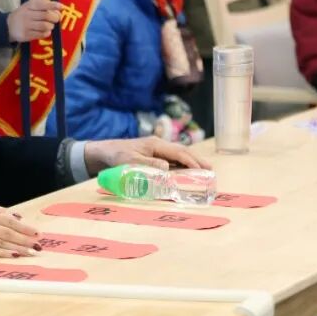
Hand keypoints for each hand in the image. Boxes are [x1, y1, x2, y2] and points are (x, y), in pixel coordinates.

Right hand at [0, 201, 41, 257]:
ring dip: (17, 248)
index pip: (8, 220)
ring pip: (1, 242)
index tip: (36, 233)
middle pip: (7, 232)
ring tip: (31, 252)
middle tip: (38, 245)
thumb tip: (18, 217)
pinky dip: (3, 253)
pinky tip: (14, 255)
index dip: (23, 227)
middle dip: (24, 239)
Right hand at [7, 0, 62, 42]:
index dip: (53, 5)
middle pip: (46, 16)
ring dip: (51, 26)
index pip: (43, 4)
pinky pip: (41, 34)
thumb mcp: (30, 7)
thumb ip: (43, 7)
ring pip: (45, 26)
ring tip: (49, 26)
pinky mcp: (26, 35)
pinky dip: (46, 33)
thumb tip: (59, 10)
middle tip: (56, 19)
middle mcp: (27, 14)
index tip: (62, 7)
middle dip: (55, 18)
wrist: (8, 26)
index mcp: (29, 5)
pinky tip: (45, 31)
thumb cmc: (24, 15)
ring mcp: (26, 25)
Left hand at [83, 136, 211, 175]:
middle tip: (210, 170)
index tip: (202, 171)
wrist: (105, 152)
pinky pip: (172, 158)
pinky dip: (182, 163)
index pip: (178, 153)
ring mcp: (157, 148)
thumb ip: (148, 164)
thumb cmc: (117, 156)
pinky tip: (187, 170)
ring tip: (204, 170)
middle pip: (182, 151)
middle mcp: (158, 144)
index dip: (191, 162)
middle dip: (196, 160)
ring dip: (191, 161)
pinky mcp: (153, 154)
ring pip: (178, 154)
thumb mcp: (131, 161)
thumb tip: (167, 167)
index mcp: (155, 144)